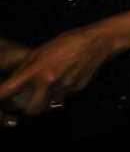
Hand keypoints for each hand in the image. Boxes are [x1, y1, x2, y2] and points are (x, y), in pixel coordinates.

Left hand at [0, 27, 120, 121]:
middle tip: (27, 103)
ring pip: (51, 104)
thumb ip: (26, 67)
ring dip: (47, 100)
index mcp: (36, 71)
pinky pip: (66, 95)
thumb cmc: (68, 41)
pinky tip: (67, 78)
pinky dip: (63, 91)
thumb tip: (15, 79)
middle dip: (28, 109)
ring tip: (49, 89)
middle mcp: (49, 83)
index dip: (0, 96)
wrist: (98, 42)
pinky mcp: (77, 89)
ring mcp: (65, 88)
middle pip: (32, 110)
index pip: (8, 90)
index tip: (0, 97)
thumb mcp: (40, 50)